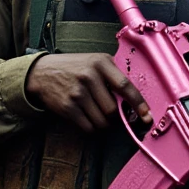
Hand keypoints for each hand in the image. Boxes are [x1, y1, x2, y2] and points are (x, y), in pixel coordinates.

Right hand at [26, 52, 151, 131]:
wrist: (42, 73)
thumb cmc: (75, 67)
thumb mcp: (95, 61)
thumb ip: (114, 74)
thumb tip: (135, 99)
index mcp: (100, 62)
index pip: (124, 85)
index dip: (138, 102)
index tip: (146, 114)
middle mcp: (89, 76)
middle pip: (113, 109)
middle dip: (116, 116)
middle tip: (112, 112)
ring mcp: (77, 93)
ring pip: (102, 121)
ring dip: (104, 123)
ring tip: (98, 113)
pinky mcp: (67, 108)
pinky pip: (88, 127)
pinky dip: (92, 127)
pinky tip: (88, 117)